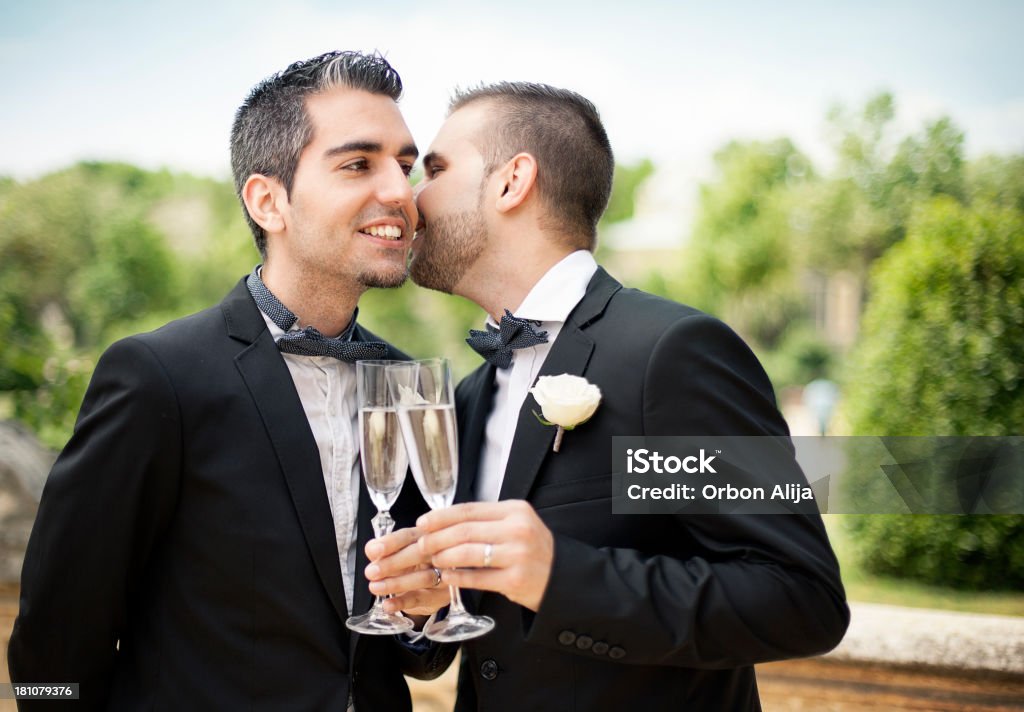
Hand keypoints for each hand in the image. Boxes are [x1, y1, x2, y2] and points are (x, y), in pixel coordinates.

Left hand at [365, 526, 450, 617]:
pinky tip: (388, 604)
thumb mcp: (398, 552)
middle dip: (393, 563)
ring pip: (424, 578)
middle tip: (372, 571)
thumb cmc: (414, 562)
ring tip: (375, 587)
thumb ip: (384, 550)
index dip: (390, 542)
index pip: (409, 536)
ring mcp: (445, 574)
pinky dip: (403, 602)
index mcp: (426, 535)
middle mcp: (440, 552)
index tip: (374, 550)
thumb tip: (372, 549)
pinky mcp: (443, 595)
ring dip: (396, 583)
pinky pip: (423, 599)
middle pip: (419, 554)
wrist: (434, 584)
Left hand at [417, 500, 553, 611]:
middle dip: (437, 538)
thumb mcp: (516, 526)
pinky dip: (458, 577)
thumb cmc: (533, 551)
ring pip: (468, 552)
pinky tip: (447, 577)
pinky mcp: (515, 579)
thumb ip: (488, 521)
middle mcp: (517, 529)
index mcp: (515, 511)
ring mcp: (517, 555)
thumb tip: (445, 522)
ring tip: (432, 560)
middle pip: (465, 530)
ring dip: (444, 557)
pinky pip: (477, 578)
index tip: (422, 523)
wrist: (562, 578)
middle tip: (421, 545)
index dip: (441, 516)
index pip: (469, 510)